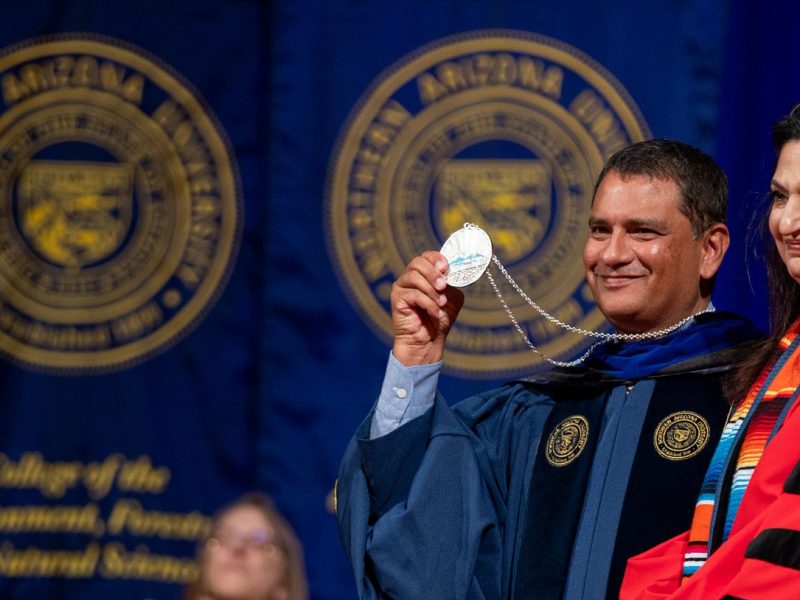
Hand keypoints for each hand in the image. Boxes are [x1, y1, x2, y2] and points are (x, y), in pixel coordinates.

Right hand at [391, 251, 464, 365]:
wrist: (428, 341)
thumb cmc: (439, 318)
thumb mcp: (451, 298)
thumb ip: (451, 283)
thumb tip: (450, 272)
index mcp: (423, 274)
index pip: (425, 256)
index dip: (436, 258)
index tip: (446, 267)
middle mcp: (410, 278)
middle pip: (417, 262)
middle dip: (433, 273)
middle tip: (443, 286)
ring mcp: (401, 287)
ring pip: (414, 276)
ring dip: (431, 290)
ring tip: (441, 303)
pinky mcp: (396, 299)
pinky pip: (414, 294)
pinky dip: (428, 303)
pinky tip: (435, 313)